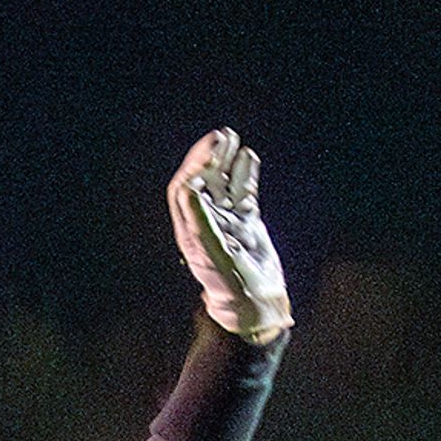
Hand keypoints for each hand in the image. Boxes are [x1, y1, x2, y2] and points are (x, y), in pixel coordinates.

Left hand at [168, 129, 289, 343]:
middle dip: (209, 158)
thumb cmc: (231, 284)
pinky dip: (246, 174)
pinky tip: (249, 157)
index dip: (195, 168)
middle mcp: (206, 222)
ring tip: (232, 139)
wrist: (255, 304)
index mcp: (191, 229)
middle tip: (221, 136)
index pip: (185, 189)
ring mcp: (227, 221)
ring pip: (224, 183)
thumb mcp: (213, 253)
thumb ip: (201, 221)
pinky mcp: (247, 222)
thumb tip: (188, 189)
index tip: (210, 152)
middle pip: (203, 181)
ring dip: (227, 161)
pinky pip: (244, 192)